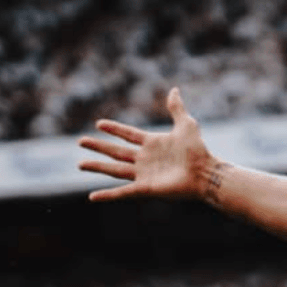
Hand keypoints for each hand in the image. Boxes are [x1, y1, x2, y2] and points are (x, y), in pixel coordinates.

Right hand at [78, 87, 212, 201]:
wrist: (206, 172)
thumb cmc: (198, 149)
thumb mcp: (186, 124)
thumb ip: (177, 108)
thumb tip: (174, 89)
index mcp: (153, 143)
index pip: (128, 135)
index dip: (115, 129)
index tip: (99, 124)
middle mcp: (145, 159)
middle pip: (116, 152)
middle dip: (99, 147)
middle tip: (80, 141)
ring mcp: (144, 174)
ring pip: (114, 170)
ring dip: (97, 167)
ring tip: (80, 164)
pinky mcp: (145, 188)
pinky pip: (122, 192)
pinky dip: (108, 195)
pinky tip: (92, 197)